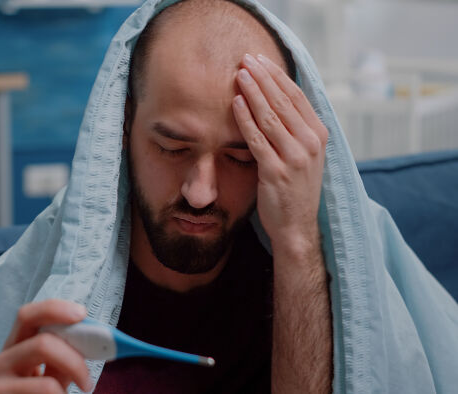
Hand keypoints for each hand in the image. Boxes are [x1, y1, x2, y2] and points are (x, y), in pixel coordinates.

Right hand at [0, 299, 93, 393]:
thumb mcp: (52, 374)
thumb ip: (63, 356)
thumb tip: (87, 339)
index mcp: (15, 346)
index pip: (28, 316)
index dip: (54, 309)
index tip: (82, 314)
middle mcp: (1, 361)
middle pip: (41, 344)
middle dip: (74, 361)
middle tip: (87, 381)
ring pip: (47, 382)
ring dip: (70, 385)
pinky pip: (46, 393)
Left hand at [233, 53, 327, 258]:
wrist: (296, 226)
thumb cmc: (294, 189)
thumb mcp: (302, 155)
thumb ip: (293, 129)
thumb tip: (274, 98)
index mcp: (318, 135)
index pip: (296, 96)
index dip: (277, 76)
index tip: (260, 60)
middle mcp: (311, 143)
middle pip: (283, 101)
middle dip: (263, 77)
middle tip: (245, 59)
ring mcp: (295, 157)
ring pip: (271, 116)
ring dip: (253, 92)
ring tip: (238, 74)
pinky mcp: (277, 171)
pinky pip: (257, 139)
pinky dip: (245, 119)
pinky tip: (235, 103)